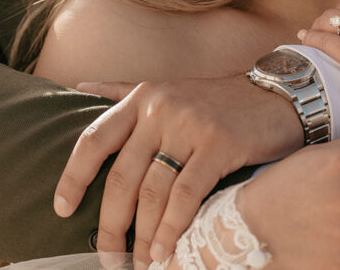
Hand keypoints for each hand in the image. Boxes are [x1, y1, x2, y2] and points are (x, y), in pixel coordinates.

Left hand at [52, 75, 303, 264]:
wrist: (276, 95)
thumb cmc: (216, 100)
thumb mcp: (165, 88)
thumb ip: (120, 91)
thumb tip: (78, 88)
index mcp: (141, 98)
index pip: (93, 140)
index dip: (73, 178)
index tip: (63, 210)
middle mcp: (160, 109)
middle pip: (121, 177)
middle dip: (111, 224)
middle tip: (109, 256)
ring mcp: (189, 126)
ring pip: (153, 192)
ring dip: (143, 235)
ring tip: (140, 262)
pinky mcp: (219, 145)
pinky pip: (186, 195)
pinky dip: (172, 228)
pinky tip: (165, 250)